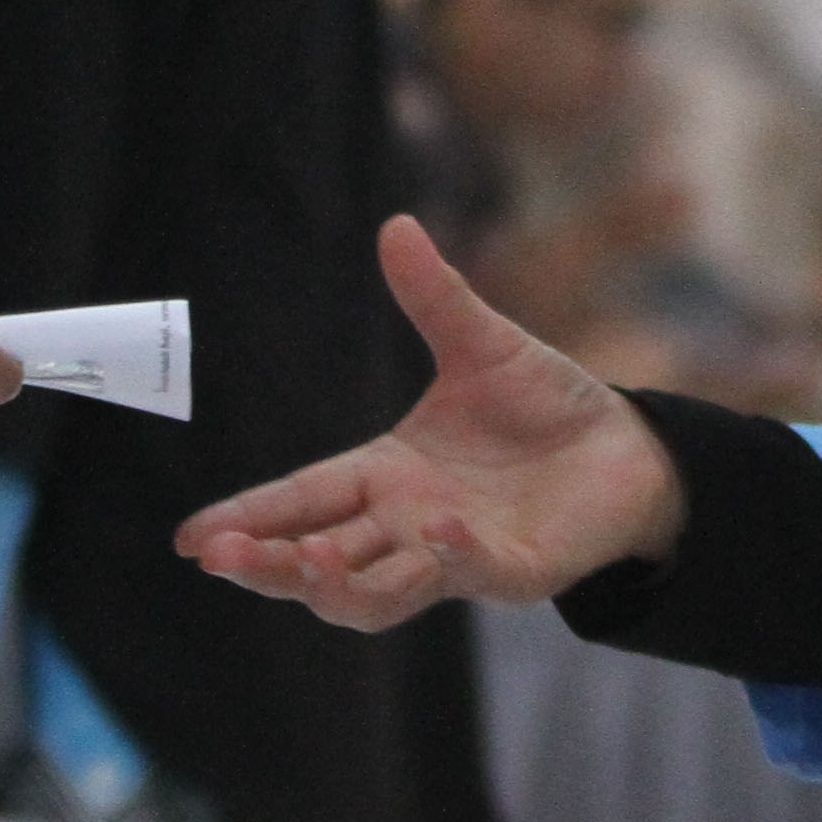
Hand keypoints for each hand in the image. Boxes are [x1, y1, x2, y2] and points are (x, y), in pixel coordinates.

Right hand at [178, 216, 684, 628]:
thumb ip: (434, 298)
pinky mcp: (517, 570)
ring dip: (338, 585)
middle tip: (221, 559)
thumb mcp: (480, 344)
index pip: (302, 501)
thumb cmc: (545, 404)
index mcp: (385, 477)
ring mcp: (458, 556)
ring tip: (307, 561)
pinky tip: (436, 525)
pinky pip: (475, 574)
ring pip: (379, 595)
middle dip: (270, 564)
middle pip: (321, 561)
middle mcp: (409, 526)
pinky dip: (453, 552)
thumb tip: (396, 225)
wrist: (629, 445)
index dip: (249, 519)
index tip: (192, 538)